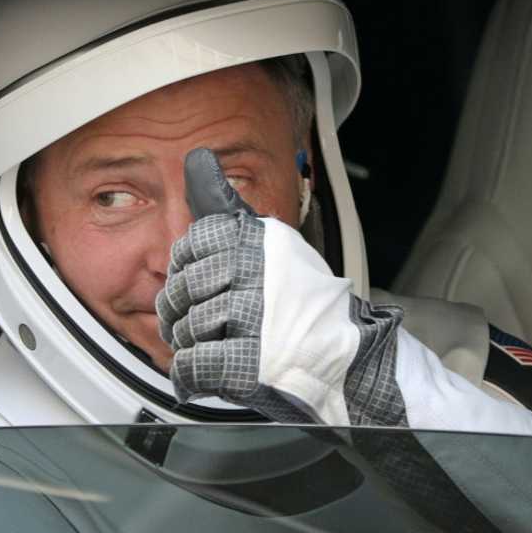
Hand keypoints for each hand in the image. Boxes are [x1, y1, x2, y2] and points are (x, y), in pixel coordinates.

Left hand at [156, 148, 407, 425]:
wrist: (348, 354)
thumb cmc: (302, 300)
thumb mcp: (267, 240)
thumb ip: (223, 204)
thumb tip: (197, 158)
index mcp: (257, 237)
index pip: (191, 244)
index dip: (190, 269)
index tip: (206, 282)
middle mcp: (255, 270)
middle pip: (184, 288)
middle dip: (184, 311)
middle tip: (202, 322)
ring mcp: (253, 317)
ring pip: (187, 327)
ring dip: (192, 344)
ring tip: (214, 346)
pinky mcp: (249, 362)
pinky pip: (193, 364)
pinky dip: (192, 375)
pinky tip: (208, 372)